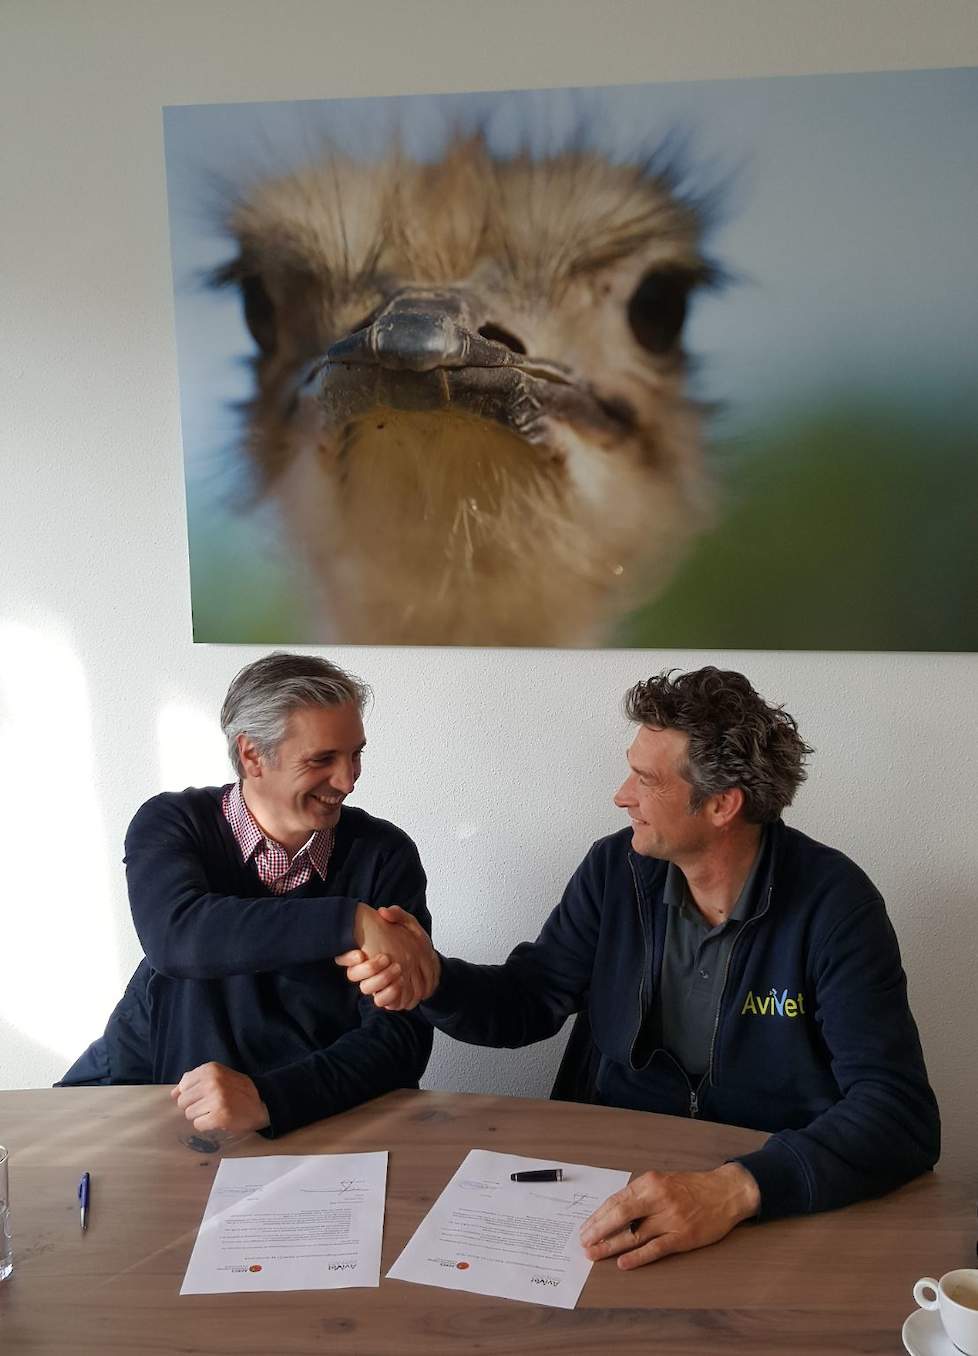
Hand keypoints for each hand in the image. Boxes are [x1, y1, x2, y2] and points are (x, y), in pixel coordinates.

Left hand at [170, 1062, 270, 1133]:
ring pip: (189, 1114)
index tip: (205, 1094)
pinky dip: (206, 1125)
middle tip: (211, 1104)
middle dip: (195, 1105)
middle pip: (183, 1102)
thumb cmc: (237, 1089)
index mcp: (210, 1070)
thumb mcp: (218, 1075)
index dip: (192, 1093)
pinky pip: (198, 1125)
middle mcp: (211, 1082)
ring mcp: (214, 1100)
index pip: (183, 1086)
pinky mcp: (218, 1117)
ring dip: (201, 1115)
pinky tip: (218, 1119)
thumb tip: (173, 1093)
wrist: (262, 1102)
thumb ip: (194, 1080)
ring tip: (216, 1111)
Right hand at [335, 905, 439, 1008]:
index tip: (361, 953)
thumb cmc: (415, 941)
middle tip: (387, 958)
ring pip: (366, 989)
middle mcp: (368, 969)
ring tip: (398, 969)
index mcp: (367, 951)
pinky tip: (401, 983)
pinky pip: (382, 1001)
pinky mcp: (389, 996)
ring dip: (381, 980)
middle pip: (353, 975)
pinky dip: (390, 994)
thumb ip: (397, 915)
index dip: (347, 958)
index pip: (344, 957)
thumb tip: (383, 912)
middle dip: (369, 968)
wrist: (431, 960)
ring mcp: (378, 983)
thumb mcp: (409, 924)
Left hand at [579, 1163, 759, 1268]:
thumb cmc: (692, 1187)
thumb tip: (613, 1212)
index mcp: (650, 1182)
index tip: (585, 1227)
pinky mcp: (682, 1237)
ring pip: (634, 1235)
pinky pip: (655, 1249)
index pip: (616, 1201)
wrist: (725, 1192)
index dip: (598, 1216)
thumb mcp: (662, 1181)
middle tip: (583, 1242)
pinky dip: (637, 1257)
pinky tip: (623, 1263)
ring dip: (611, 1246)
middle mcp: (658, 1199)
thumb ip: (640, 1195)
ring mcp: (670, 1219)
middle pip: (620, 1216)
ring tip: (594, 1254)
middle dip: (598, 1230)